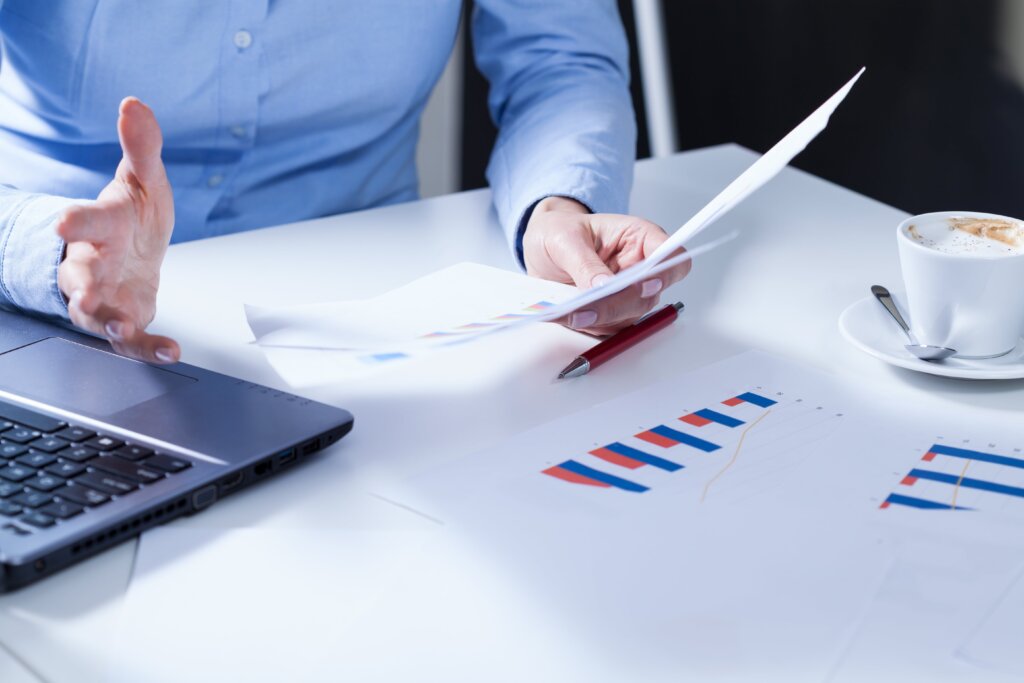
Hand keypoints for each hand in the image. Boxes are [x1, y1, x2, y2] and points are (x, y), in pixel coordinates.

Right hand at [55, 97, 179, 363]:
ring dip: (106, 323)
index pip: (84, 220)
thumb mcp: (143, 178)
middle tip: (81, 293)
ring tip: (118, 330)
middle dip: (79, 284)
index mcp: (99, 225)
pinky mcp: (126, 321)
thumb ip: (142, 146)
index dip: (75, 220)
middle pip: (80, 275)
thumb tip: (135, 104)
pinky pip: (134, 340)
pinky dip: (149, 348)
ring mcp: (106, 297)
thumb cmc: (132, 217)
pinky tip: (170, 352)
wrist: (132, 253)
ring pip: (96, 314)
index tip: (64, 221)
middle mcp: (94, 264)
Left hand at [523, 196, 690, 334]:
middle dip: (617, 304)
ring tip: (570, 314)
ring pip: (629, 315)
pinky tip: (567, 317)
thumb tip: (602, 286)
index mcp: (639, 238)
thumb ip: (585, 263)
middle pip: (648, 295)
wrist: (540, 249)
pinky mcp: (612, 313)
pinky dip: (589, 325)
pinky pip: (609, 327)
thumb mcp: (565, 238)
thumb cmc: (559, 232)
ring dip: (601, 319)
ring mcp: (628, 294)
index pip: (670, 255)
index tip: (644, 283)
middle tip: (585, 309)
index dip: (665, 272)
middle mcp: (640, 268)